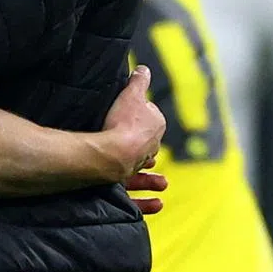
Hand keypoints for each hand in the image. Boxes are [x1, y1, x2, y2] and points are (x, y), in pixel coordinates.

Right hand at [103, 66, 167, 212]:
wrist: (113, 152)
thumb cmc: (122, 122)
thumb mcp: (131, 94)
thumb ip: (139, 81)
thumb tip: (144, 68)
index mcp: (155, 125)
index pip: (149, 119)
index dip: (139, 115)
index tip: (129, 114)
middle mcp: (150, 147)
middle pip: (147, 144)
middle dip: (145, 145)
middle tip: (141, 146)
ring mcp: (138, 166)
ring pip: (143, 169)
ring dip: (150, 176)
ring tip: (158, 179)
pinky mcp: (126, 183)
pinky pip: (138, 195)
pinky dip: (148, 202)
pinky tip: (158, 203)